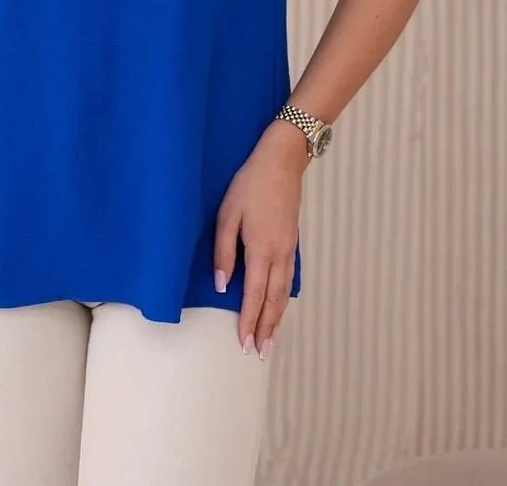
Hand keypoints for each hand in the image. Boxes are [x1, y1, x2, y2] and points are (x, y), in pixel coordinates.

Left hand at [214, 120, 308, 355]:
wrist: (283, 161)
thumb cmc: (250, 184)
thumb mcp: (228, 214)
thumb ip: (223, 251)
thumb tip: (222, 285)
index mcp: (261, 249)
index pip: (254, 295)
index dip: (249, 321)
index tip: (244, 343)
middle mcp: (279, 255)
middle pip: (274, 301)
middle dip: (266, 328)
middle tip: (259, 353)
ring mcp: (289, 249)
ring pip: (284, 293)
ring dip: (277, 318)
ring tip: (271, 340)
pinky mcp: (292, 242)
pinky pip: (289, 280)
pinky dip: (284, 299)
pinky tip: (280, 306)